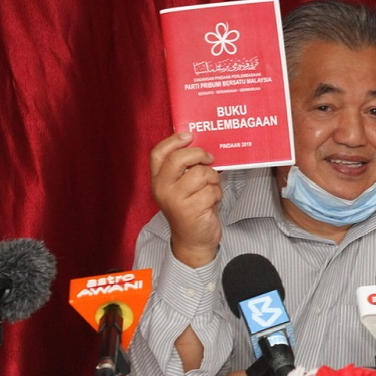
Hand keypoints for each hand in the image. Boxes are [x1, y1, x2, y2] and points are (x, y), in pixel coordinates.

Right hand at [149, 132, 222, 266]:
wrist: (194, 240)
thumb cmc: (193, 207)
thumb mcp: (184, 186)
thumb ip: (187, 167)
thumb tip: (204, 145)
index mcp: (158, 179)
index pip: (158, 153)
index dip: (173, 141)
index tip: (189, 135)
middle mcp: (162, 188)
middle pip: (178, 159)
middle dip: (199, 154)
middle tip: (209, 158)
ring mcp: (175, 199)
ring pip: (201, 174)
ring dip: (213, 179)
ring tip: (211, 189)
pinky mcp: (190, 210)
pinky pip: (212, 190)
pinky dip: (217, 194)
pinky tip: (212, 203)